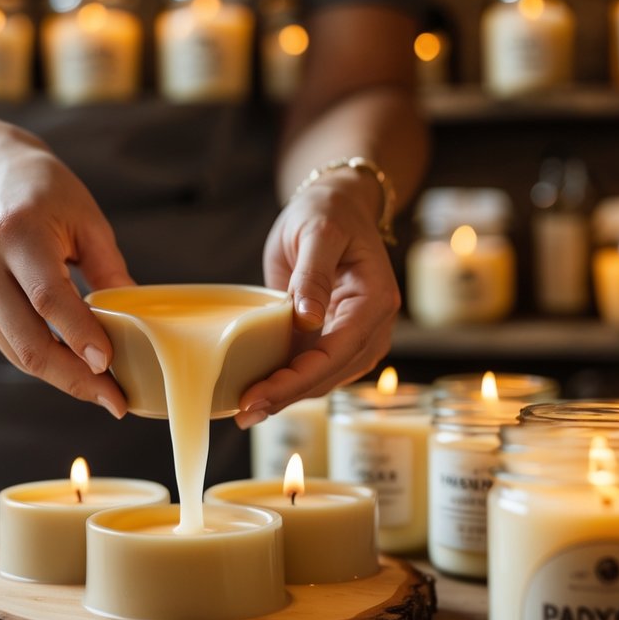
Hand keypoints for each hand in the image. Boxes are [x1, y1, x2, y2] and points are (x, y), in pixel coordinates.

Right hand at [0, 125, 133, 417]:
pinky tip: (73, 366)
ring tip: (103, 391)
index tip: (108, 366)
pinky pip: (10, 345)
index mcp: (16, 233)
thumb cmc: (43, 193)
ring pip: (17, 353)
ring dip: (63, 377)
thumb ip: (109, 270)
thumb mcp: (86, 218)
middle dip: (74, 377)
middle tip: (115, 399)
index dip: (78, 334)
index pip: (47, 296)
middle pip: (28, 340)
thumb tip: (137, 324)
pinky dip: (44, 360)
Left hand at [236, 172, 399, 427]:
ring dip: (286, 397)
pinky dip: (287, 383)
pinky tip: (257, 392)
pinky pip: (313, 370)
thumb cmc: (327, 212)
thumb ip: (312, 275)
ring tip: (245, 411)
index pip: (336, 352)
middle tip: (243, 414)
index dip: (297, 379)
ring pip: (323, 380)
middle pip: (330, 375)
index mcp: (375, 301)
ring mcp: (355, 337)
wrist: (336, 205)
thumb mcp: (318, 232)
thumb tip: (307, 321)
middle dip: (287, 397)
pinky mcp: (335, 339)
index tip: (258, 395)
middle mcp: (372, 327)